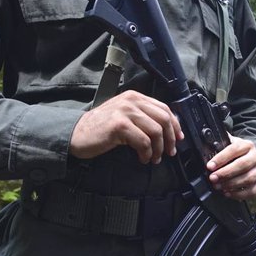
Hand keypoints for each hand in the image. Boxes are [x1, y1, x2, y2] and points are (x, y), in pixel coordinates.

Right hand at [69, 90, 183, 163]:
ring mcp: (125, 111)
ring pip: (156, 131)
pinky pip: (143, 141)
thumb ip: (143, 117)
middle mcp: (131, 101)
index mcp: (135, 97)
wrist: (77, 133)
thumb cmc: (102, 128)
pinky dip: (146, 153)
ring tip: (154, 158)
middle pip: (164, 119)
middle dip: (170, 139)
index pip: (164, 108)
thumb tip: (169, 130)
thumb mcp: (125, 115)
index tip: (178, 139)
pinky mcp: (119, 125)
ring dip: (158, 149)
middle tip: (169, 152)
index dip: (175, 125)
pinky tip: (142, 158)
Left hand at [206, 135, 255, 199]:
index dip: (221, 158)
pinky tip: (229, 193)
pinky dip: (240, 194)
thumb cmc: (239, 153)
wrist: (255, 158)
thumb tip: (206, 145)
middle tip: (213, 178)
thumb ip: (220, 145)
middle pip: (242, 165)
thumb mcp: (231, 144)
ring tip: (219, 187)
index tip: (210, 166)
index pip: (234, 150)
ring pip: (248, 179)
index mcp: (247, 145)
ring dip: (231, 185)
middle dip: (225, 173)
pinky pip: (253, 191)